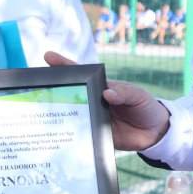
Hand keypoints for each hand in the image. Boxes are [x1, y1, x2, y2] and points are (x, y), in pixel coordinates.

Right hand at [44, 52, 169, 150]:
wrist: (156, 133)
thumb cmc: (146, 107)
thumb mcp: (138, 95)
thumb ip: (123, 93)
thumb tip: (107, 94)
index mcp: (101, 87)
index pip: (80, 74)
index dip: (63, 65)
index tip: (48, 57)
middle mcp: (93, 101)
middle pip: (70, 94)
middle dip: (52, 88)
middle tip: (36, 85)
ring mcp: (92, 119)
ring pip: (71, 115)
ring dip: (58, 113)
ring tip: (40, 110)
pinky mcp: (95, 136)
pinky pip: (81, 135)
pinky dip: (70, 136)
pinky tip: (57, 137)